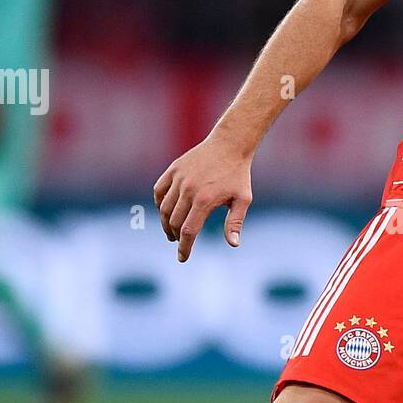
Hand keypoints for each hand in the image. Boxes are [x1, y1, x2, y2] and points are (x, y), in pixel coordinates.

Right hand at [153, 129, 252, 261]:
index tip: (182, 258)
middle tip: (180, 243)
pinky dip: (159, 203)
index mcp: (204, 200)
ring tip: (172, 231)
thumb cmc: (238, 174)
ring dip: (165, 223)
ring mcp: (178, 178)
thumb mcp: (242, 199)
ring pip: (163, 208)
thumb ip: (235, 222)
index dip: (184, 247)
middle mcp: (188, 190)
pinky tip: (165, 211)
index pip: (188, 231)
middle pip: (173, 222)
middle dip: (175, 237)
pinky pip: (159, 190)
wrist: (229, 145)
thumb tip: (233, 244)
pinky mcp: (173, 169)